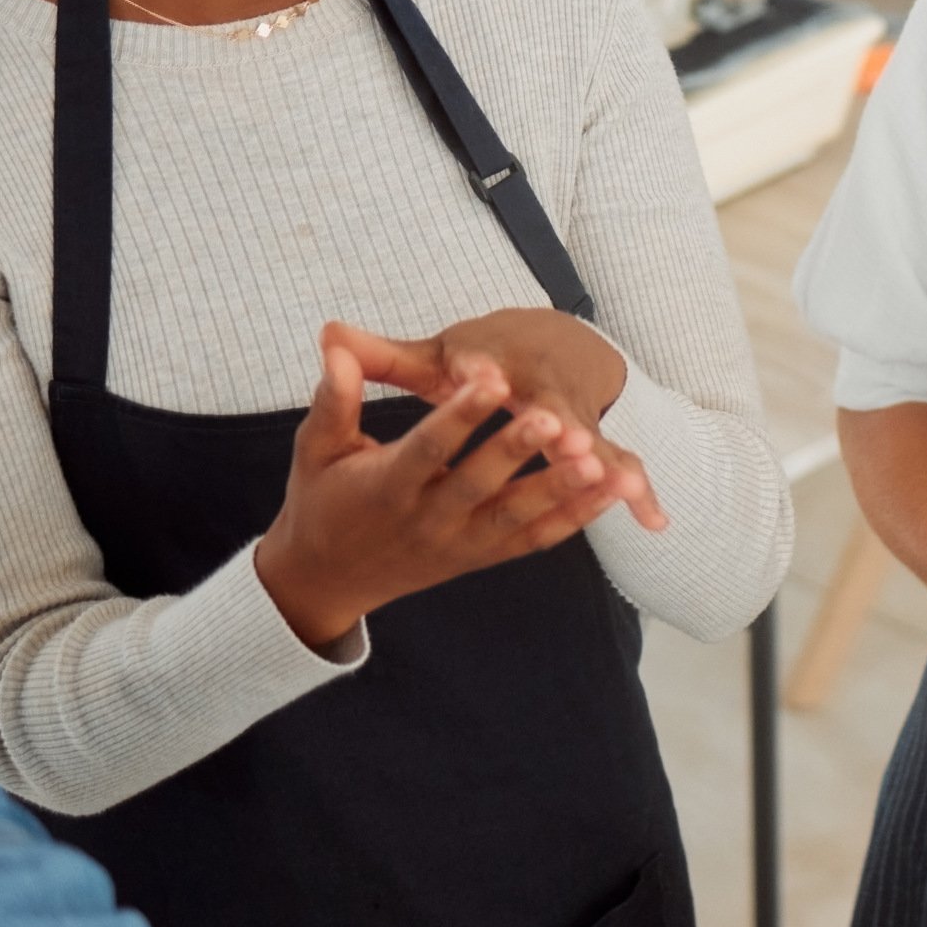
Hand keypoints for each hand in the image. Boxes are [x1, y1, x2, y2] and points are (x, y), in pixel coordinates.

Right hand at [253, 330, 633, 649]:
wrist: (326, 580)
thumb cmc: (321, 501)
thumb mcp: (315, 449)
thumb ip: (334, 399)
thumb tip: (334, 346)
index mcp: (384, 489)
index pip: (427, 448)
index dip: (459, 414)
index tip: (489, 377)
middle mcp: (425, 522)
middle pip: (477, 484)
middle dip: (514, 449)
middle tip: (550, 414)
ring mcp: (457, 545)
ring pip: (516, 518)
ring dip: (560, 489)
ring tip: (601, 459)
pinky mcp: (480, 558)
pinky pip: (534, 540)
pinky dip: (574, 517)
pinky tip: (610, 490)